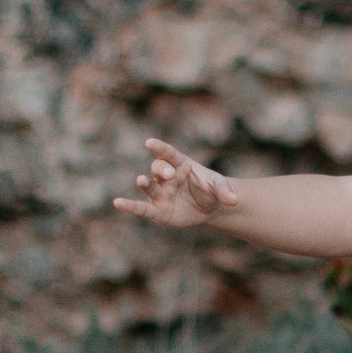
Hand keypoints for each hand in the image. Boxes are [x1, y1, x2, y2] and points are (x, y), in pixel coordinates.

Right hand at [112, 138, 243, 230]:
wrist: (209, 205)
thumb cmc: (212, 190)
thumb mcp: (221, 190)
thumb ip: (224, 193)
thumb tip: (233, 200)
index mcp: (180, 164)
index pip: (168, 154)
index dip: (160, 148)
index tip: (150, 143)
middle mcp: (167, 177)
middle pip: (159, 168)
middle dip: (161, 169)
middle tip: (168, 173)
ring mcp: (160, 192)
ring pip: (149, 185)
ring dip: (145, 183)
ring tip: (142, 181)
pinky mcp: (157, 209)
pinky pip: (141, 207)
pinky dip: (130, 206)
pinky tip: (118, 203)